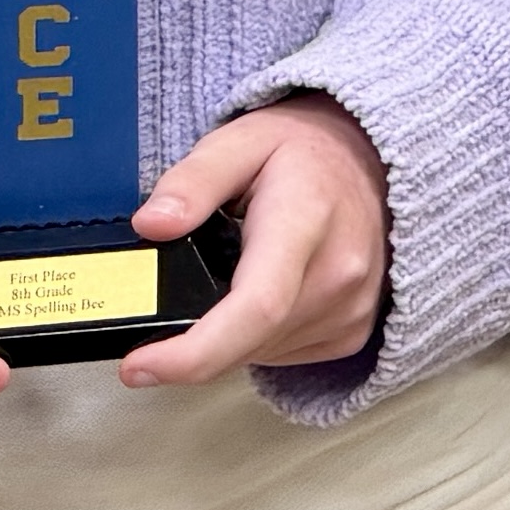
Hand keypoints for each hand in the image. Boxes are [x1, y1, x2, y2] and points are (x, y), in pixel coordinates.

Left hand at [124, 92, 393, 384]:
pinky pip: (283, 355)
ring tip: (222, 282)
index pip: (256, 305)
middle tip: (152, 331)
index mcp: (305, 220)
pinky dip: (253, 339)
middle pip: (249, 341)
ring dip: (224, 339)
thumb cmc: (304, 154)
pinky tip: (254, 299)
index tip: (140, 366)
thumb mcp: (240, 142)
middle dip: (190, 347)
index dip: (194, 352)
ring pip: (260, 354)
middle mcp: (339, 273)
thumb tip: (152, 224)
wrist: (369, 164)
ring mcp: (351, 308)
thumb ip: (193, 180)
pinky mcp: (352, 331)